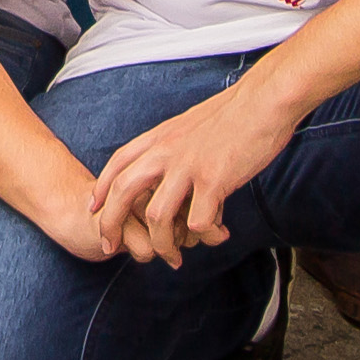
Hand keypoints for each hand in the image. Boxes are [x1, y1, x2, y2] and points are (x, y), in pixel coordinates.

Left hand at [87, 77, 288, 266]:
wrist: (264, 100)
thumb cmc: (236, 113)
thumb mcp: (192, 125)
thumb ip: (177, 148)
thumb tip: (176, 177)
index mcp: (161, 136)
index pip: (118, 162)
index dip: (102, 188)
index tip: (94, 209)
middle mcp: (168, 150)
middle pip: (123, 190)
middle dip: (111, 224)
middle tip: (111, 247)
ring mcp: (189, 165)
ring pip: (157, 216)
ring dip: (162, 244)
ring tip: (174, 258)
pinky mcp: (214, 180)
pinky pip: (198, 222)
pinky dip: (206, 236)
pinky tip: (218, 234)